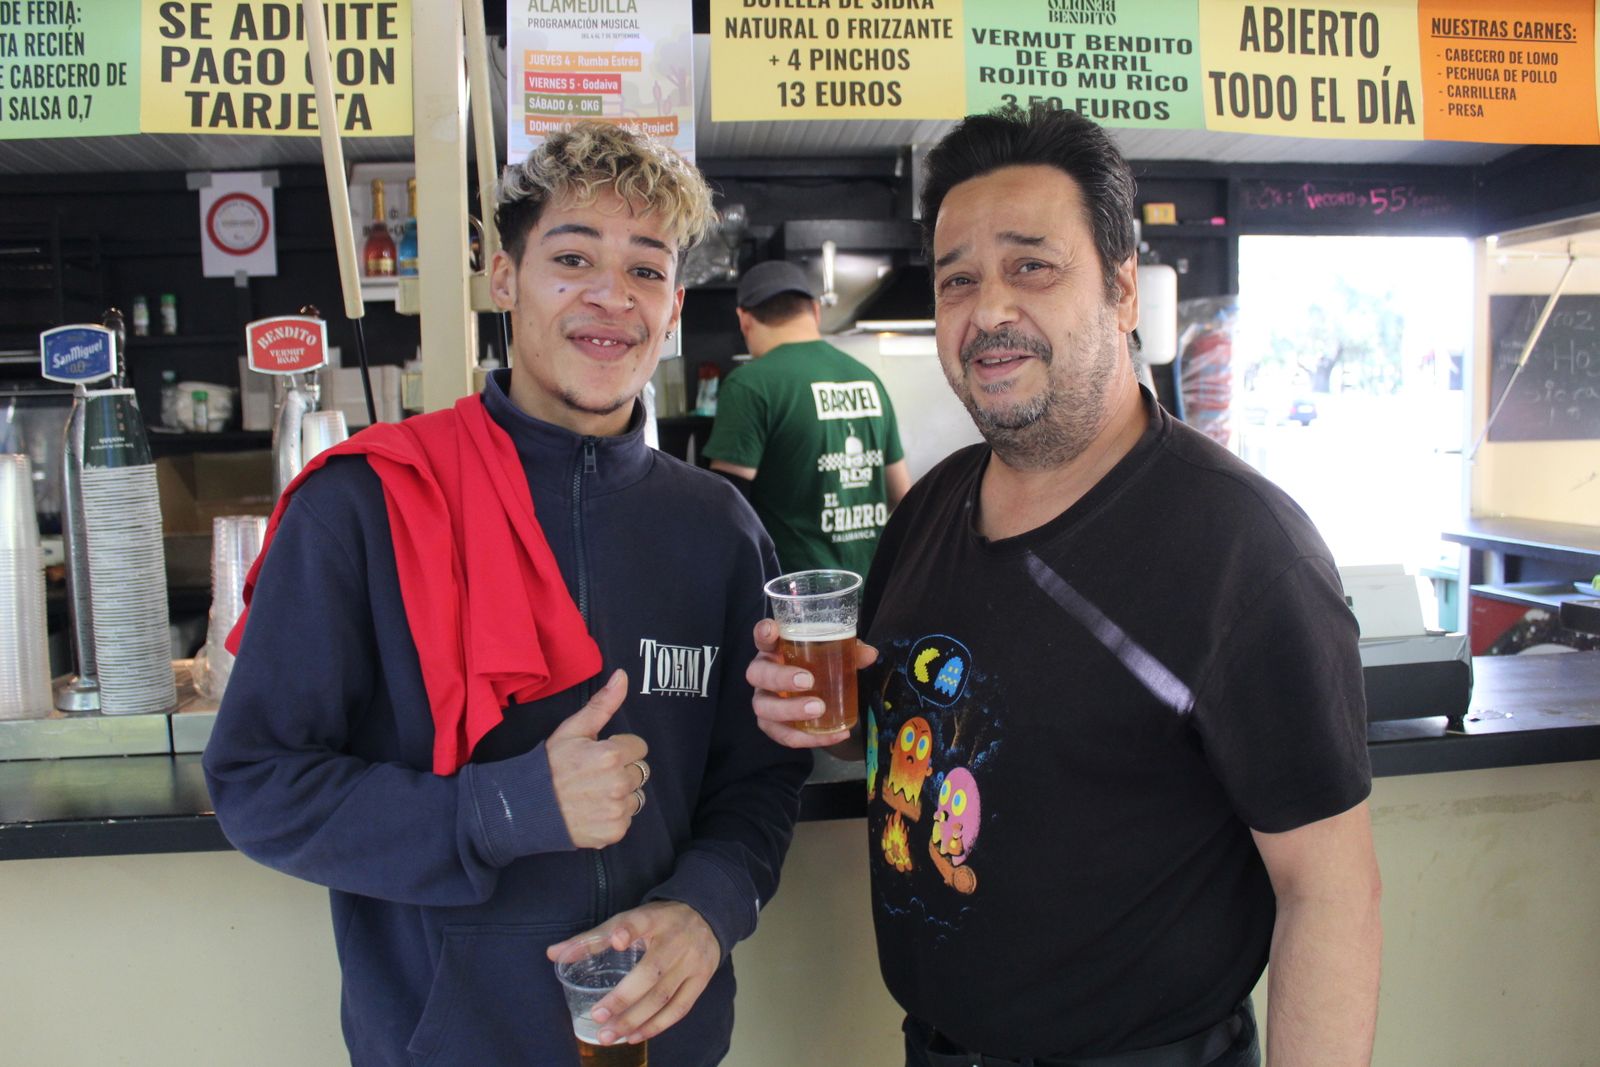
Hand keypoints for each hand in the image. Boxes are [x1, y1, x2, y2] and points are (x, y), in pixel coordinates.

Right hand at [546, 670, 649, 848]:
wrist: (526, 807)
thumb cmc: (549, 766)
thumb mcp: (573, 730)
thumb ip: (603, 704)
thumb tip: (623, 675)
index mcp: (611, 755)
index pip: (639, 747)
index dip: (620, 749)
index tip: (600, 755)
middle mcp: (618, 783)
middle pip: (640, 772)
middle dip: (622, 771)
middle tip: (594, 775)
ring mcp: (617, 809)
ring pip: (636, 797)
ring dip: (621, 795)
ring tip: (593, 794)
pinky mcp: (614, 831)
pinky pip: (626, 819)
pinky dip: (613, 817)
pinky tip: (592, 811)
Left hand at [546, 901, 720, 1045]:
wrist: (707, 916)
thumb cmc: (659, 921)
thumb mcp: (629, 919)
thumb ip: (592, 938)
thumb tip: (552, 954)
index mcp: (655, 918)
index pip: (642, 921)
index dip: (630, 931)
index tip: (618, 940)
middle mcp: (676, 940)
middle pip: (651, 972)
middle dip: (623, 998)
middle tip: (597, 1016)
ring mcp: (692, 962)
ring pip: (663, 997)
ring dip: (635, 1020)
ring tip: (608, 1036)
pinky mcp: (702, 979)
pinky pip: (679, 1008)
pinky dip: (656, 1025)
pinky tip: (634, 1036)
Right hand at [746, 618, 877, 748]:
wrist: (811, 700)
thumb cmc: (816, 669)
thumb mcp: (831, 657)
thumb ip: (848, 652)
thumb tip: (870, 654)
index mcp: (774, 651)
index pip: (762, 637)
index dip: (763, 632)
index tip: (772, 630)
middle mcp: (762, 674)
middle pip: (757, 674)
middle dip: (780, 678)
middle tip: (808, 680)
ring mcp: (764, 701)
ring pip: (764, 708)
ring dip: (791, 710)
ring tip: (818, 709)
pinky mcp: (772, 726)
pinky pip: (785, 735)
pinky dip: (810, 738)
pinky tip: (835, 735)